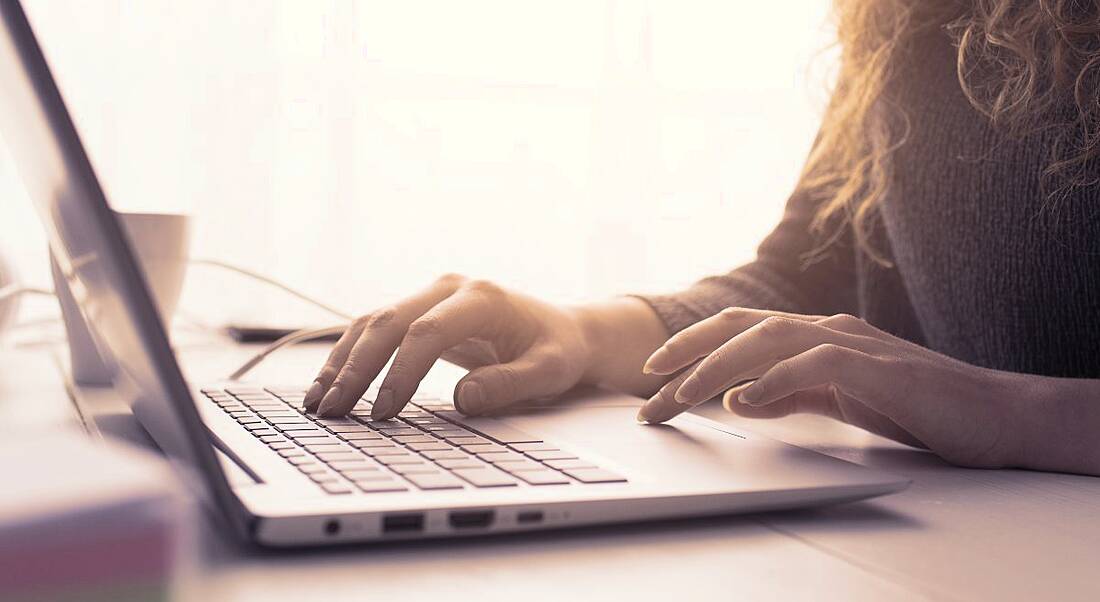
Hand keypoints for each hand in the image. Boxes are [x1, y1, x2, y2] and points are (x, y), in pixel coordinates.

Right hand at [304, 274, 592, 418]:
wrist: (562, 331)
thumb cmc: (558, 350)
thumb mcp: (550, 372)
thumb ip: (510, 384)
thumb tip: (462, 398)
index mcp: (482, 298)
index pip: (427, 332)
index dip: (401, 372)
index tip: (384, 411)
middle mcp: (449, 288)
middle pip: (389, 322)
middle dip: (357, 368)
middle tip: (333, 410)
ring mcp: (431, 297)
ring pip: (373, 323)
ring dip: (343, 362)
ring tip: (318, 403)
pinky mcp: (419, 312)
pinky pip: (375, 330)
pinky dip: (350, 357)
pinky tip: (329, 385)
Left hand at [637, 307, 1022, 467]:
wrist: (993, 414)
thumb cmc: (915, 405)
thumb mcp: (838, 402)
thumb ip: (789, 395)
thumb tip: (737, 398)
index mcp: (816, 334)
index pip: (740, 330)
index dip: (693, 346)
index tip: (655, 375)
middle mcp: (827, 328)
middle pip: (742, 328)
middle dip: (688, 352)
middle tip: (647, 384)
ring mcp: (853, 342)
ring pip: (770, 340)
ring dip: (719, 367)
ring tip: (680, 394)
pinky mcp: (878, 366)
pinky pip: (817, 365)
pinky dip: (778, 379)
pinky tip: (749, 398)